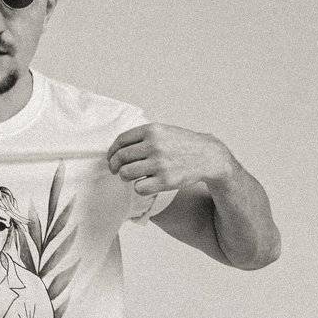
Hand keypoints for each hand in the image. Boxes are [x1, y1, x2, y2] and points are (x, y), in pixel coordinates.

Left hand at [107, 123, 232, 195]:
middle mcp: (154, 145)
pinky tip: (145, 183)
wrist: (207, 156)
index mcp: (152, 130)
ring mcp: (159, 163)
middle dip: (114, 166)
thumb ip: (143, 136)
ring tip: (131, 177)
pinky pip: (139, 188)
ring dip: (125, 177)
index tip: (111, 158)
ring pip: (126, 173)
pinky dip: (139, 187)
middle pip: (120, 158)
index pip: (121, 141)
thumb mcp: (164, 131)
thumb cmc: (182, 144)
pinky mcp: (165, 180)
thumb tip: (118, 147)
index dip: (112, 151)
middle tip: (116, 170)